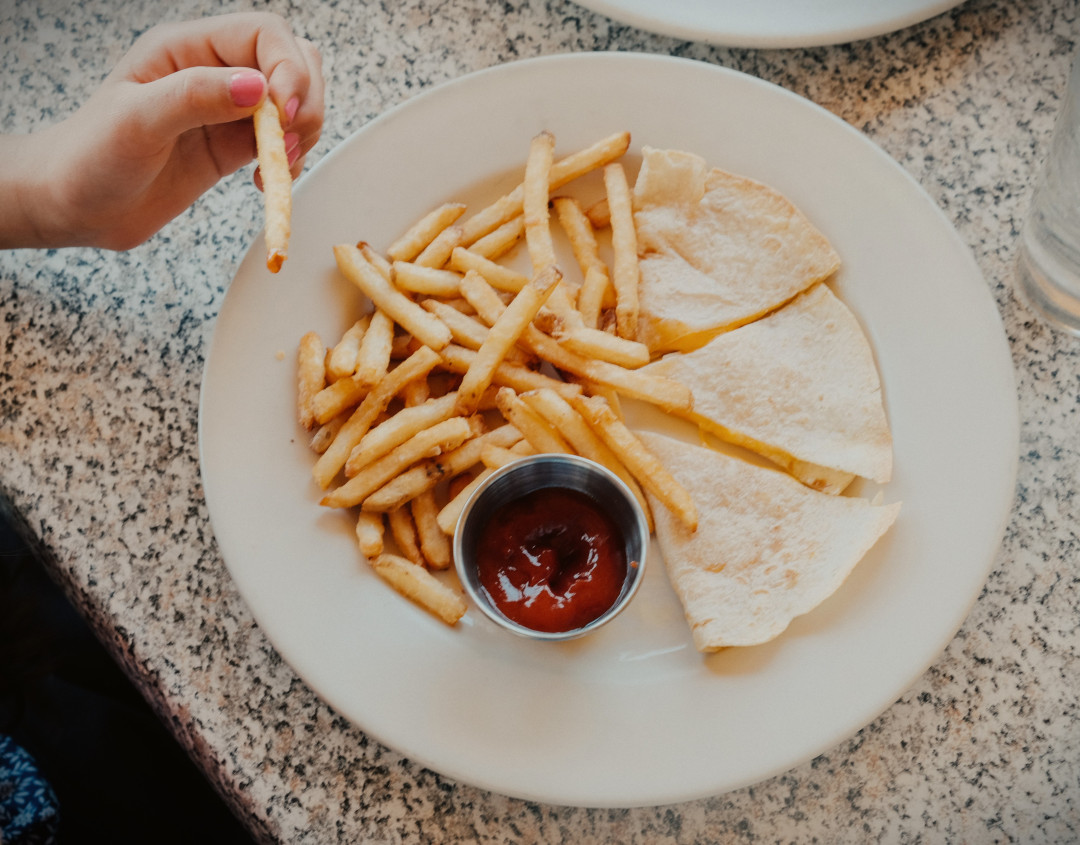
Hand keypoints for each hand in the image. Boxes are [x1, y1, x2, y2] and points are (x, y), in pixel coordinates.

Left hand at [2, 12, 322, 249]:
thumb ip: (197, 97)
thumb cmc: (90, 157)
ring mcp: (227, 111)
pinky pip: (282, 142)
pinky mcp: (233, 147)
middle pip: (293, 62)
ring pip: (295, 102)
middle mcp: (212, 72)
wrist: (75, 205)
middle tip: (286, 142)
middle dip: (304, 102)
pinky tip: (268, 180)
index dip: (288, 68)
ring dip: (303, 133)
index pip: (263, 34)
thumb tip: (259, 86)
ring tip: (279, 164)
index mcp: (187, 49)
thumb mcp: (138, 121)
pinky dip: (290, 160)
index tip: (284, 112)